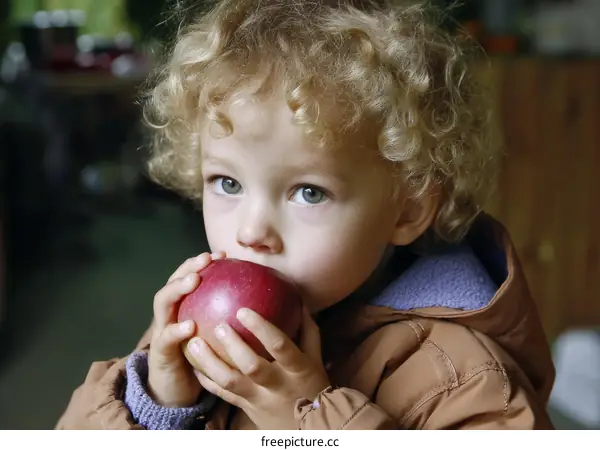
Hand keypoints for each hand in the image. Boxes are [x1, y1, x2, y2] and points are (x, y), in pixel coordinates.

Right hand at [147, 251, 225, 406]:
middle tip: (205, 260)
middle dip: (187, 268)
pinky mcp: (159, 353)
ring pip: (162, 303)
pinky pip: (166, 339)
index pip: (189, 277)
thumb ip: (232, 318)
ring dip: (177, 289)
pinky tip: (190, 327)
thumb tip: (268, 303)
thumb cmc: (204, 360)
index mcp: (184, 308)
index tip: (223, 254)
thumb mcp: (219, 335)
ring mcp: (161, 330)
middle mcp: (169, 314)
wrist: (177, 391)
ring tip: (193, 281)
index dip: (202, 263)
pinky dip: (176, 331)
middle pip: (174, 281)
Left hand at [185, 306, 329, 428]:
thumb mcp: (315, 358)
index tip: (243, 310)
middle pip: (251, 366)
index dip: (261, 327)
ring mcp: (259, 399)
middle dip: (233, 345)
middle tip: (219, 326)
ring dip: (209, 362)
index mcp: (297, 369)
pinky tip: (193, 365)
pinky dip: (206, 380)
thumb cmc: (313, 385)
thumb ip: (307, 330)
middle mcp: (277, 385)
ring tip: (194, 343)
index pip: (279, 346)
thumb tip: (298, 300)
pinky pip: (222, 394)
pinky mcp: (246, 408)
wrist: (309, 428)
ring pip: (230, 382)